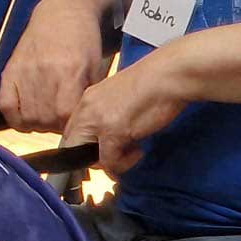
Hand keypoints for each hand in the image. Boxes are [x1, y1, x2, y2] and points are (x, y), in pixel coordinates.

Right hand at [0, 0, 109, 132]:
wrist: (62, 11)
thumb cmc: (84, 40)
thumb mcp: (97, 66)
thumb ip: (88, 94)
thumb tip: (82, 123)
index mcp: (70, 71)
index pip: (65, 115)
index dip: (70, 124)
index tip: (75, 123)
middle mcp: (44, 72)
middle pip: (46, 119)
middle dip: (56, 126)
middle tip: (62, 119)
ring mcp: (24, 71)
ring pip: (27, 117)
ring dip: (38, 123)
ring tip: (48, 116)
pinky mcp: (10, 70)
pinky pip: (6, 106)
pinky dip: (15, 117)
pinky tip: (26, 117)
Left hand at [61, 52, 186, 175]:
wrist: (167, 75)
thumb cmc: (153, 83)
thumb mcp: (120, 96)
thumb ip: (109, 112)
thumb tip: (111, 132)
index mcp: (88, 98)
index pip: (73, 129)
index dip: (85, 145)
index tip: (103, 150)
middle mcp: (87, 108)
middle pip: (73, 144)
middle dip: (93, 157)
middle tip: (116, 155)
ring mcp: (98, 121)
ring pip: (89, 157)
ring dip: (110, 162)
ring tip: (131, 153)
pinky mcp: (113, 132)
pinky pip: (110, 161)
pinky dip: (123, 164)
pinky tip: (138, 152)